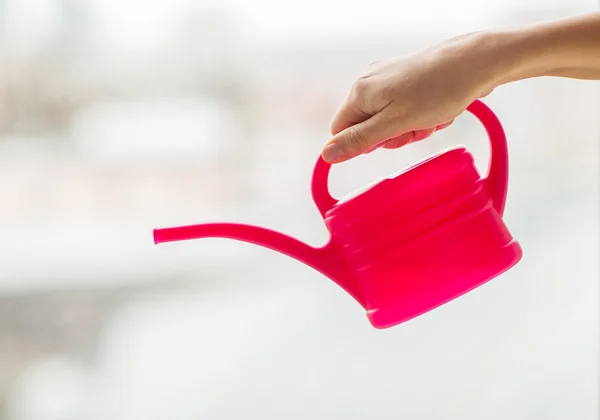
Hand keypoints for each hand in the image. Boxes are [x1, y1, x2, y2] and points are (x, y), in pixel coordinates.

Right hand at [322, 32, 501, 162]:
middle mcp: (370, 82)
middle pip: (368, 127)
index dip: (364, 143)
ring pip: (390, 120)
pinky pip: (405, 109)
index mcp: (360, 92)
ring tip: (431, 118)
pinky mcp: (408, 79)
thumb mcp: (395, 124)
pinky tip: (438, 110)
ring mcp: (389, 78)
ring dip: (411, 127)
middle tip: (416, 128)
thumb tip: (326, 155)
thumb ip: (359, 140)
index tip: (389, 140)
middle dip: (394, 135)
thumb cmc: (438, 91)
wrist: (475, 62)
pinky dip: (421, 116)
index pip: (342, 131)